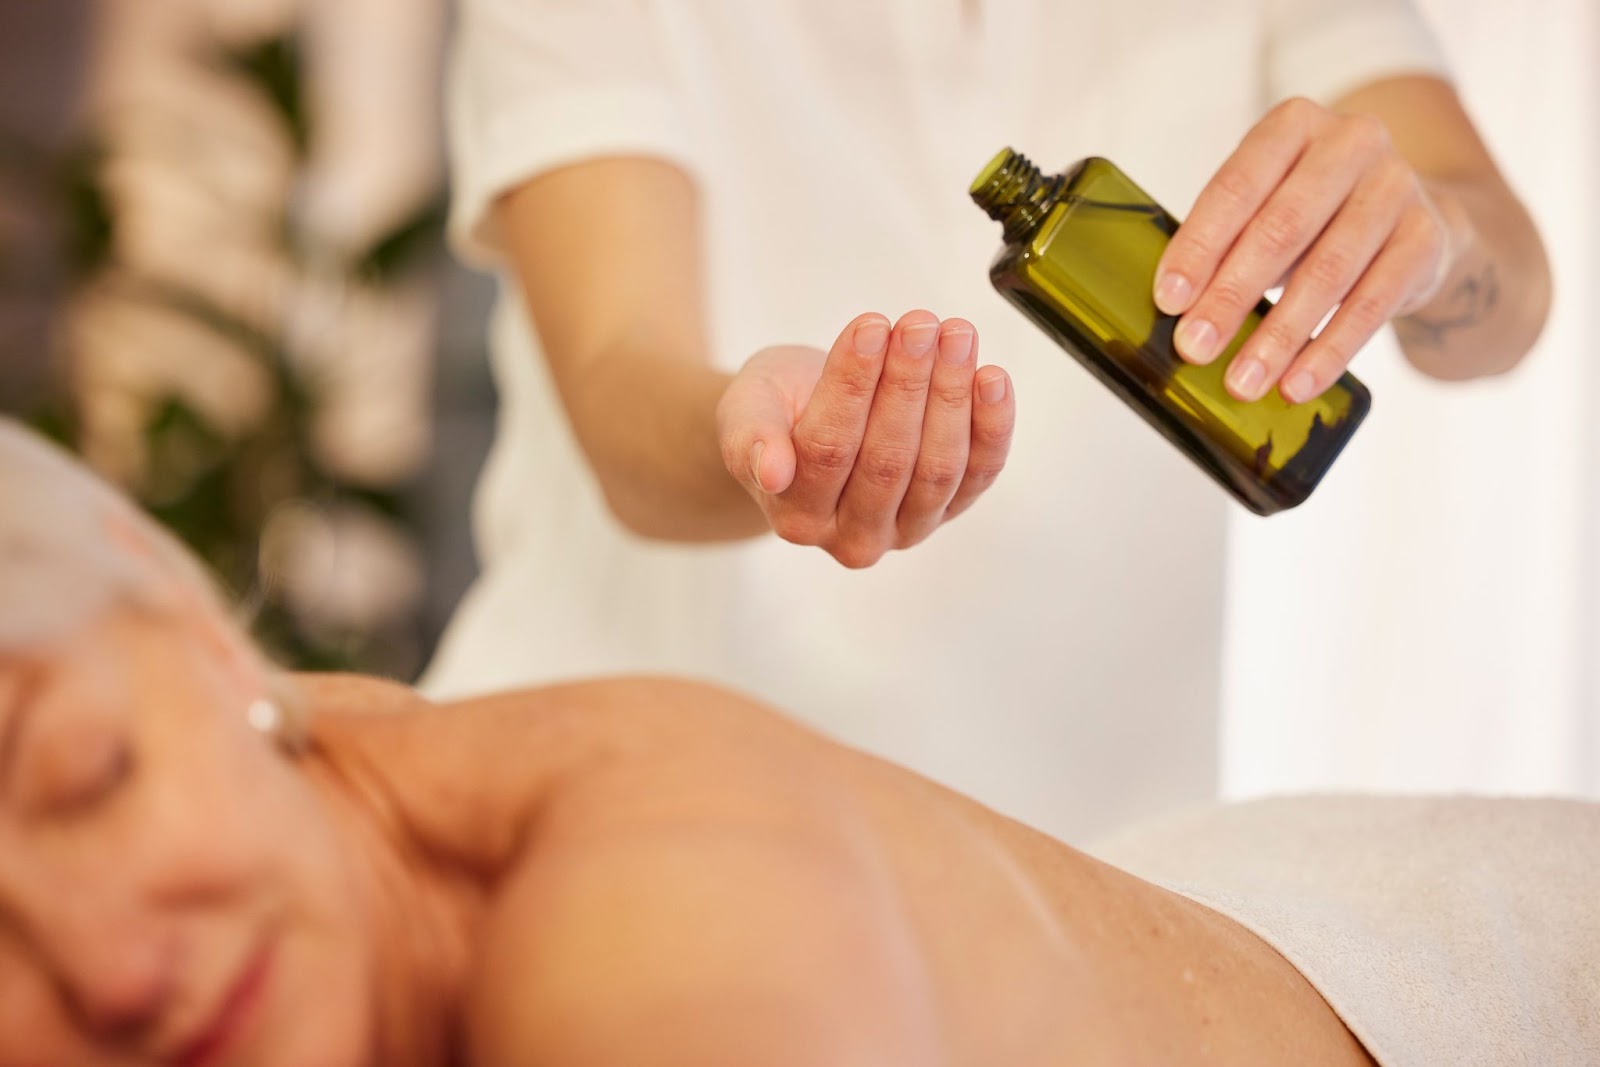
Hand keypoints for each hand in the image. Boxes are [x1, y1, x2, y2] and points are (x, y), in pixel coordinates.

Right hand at [716, 311, 1014, 568]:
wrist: (806, 424)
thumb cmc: (776, 412)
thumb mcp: (746, 409)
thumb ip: (751, 437)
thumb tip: (770, 470)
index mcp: (797, 517)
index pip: (828, 449)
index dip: (852, 386)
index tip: (870, 326)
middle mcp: (853, 537)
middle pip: (887, 460)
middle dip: (908, 384)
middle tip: (921, 323)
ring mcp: (906, 529)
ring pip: (937, 467)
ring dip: (951, 396)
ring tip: (956, 335)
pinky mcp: (949, 510)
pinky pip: (979, 473)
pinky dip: (992, 426)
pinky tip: (992, 378)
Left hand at [1154, 96, 1452, 402]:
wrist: (1412, 219)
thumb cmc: (1313, 217)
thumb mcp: (1266, 208)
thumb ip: (1226, 243)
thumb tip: (1177, 312)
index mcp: (1293, 125)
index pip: (1236, 186)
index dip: (1199, 245)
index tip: (1169, 300)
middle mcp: (1351, 143)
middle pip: (1281, 228)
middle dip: (1232, 295)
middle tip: (1195, 347)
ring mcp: (1396, 187)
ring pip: (1328, 271)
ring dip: (1279, 335)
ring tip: (1243, 381)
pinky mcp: (1426, 237)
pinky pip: (1373, 304)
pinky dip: (1329, 351)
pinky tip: (1297, 384)